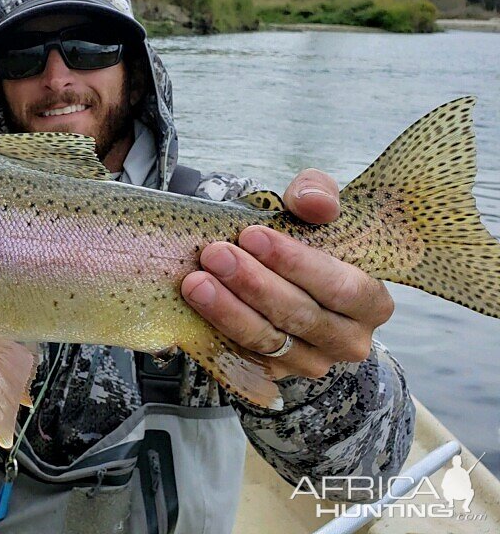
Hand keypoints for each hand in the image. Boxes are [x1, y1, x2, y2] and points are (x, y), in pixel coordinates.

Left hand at [181, 168, 394, 380]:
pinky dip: (217, 330)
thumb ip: (319, 195)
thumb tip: (314, 202)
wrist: (274, 266)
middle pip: (300, 316)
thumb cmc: (303, 236)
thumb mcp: (314, 206)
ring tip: (196, 282)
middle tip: (215, 254)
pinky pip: (243, 356)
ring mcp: (310, 361)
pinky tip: (195, 307)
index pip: (339, 287)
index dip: (296, 263)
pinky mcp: (274, 372)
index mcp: (371, 301)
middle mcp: (348, 339)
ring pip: (268, 341)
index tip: (251, 235)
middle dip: (254, 284)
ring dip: (229, 311)